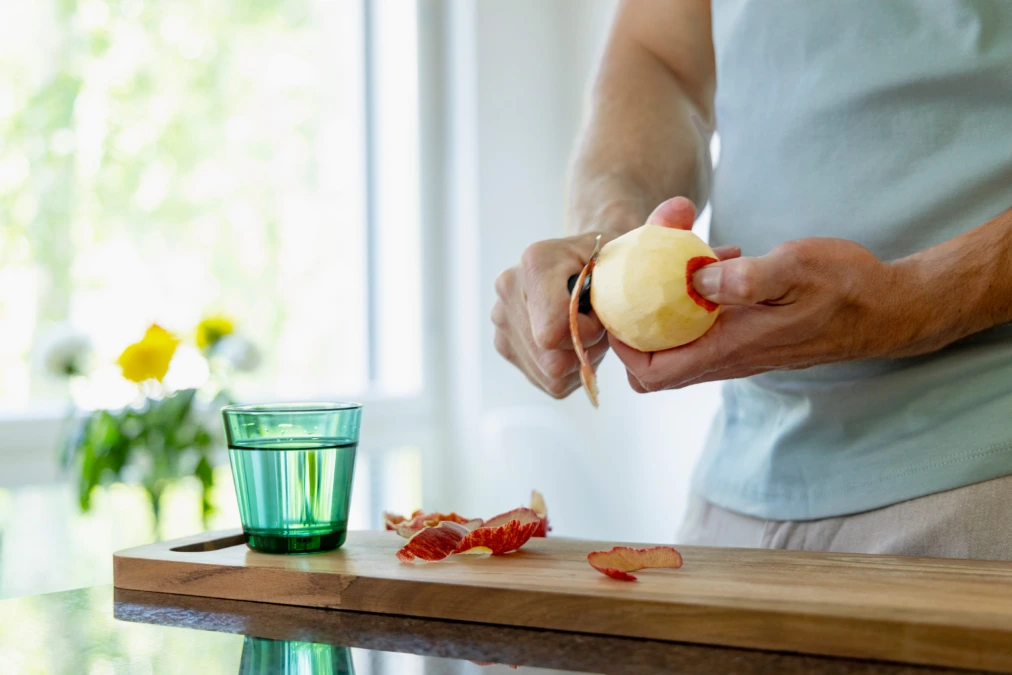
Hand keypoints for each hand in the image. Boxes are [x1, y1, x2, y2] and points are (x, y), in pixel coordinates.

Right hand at [492, 197, 738, 397]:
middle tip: (603, 325)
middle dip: (585, 348)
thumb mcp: (640, 242)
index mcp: (536, 260)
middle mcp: (507, 288)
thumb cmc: (617, 257)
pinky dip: (571, 371)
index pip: (554, 330)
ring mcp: (500, 319)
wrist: (587, 263)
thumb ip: (663, 226)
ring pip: (550, 372)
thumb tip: (682, 207)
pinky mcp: (505, 345)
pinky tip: (579, 344)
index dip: (588, 332)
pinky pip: (547, 381)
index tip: (605, 314)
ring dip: (580, 361)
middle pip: (553, 357)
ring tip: (590, 331)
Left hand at [610, 237, 910, 391]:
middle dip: (636, 328)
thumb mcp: (796, 269)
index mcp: (730, 348)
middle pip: (656, 366)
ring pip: (680, 343)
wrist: (888, 309)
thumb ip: (745, 278)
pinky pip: (707, 326)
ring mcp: (739, 349)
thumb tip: (695, 278)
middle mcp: (728, 357)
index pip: (654, 372)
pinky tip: (720, 259)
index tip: (615, 308)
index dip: (624, 347)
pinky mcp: (750, 336)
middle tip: (635, 283)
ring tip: (681, 258)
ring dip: (668, 306)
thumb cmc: (846, 288)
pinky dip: (698, 297)